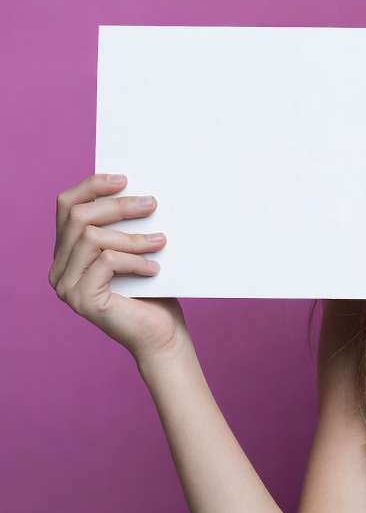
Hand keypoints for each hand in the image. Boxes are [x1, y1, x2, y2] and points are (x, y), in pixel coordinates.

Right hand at [50, 173, 186, 361]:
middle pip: (78, 217)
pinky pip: (106, 262)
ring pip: (91, 238)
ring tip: (161, 241)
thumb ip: (126, 224)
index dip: (92, 186)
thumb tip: (139, 187)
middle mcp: (58, 267)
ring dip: (132, 236)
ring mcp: (66, 286)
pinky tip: (154, 269)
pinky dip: (134, 260)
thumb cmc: (154, 290)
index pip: (66, 206)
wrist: (161, 334)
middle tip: (153, 204)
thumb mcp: (137, 249)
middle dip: (118, 206)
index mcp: (67, 251)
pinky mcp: (81, 299)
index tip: (124, 178)